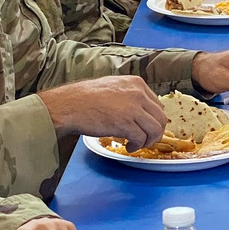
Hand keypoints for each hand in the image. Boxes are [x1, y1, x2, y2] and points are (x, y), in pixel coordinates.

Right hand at [40, 76, 166, 150]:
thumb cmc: (85, 98)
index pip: (157, 104)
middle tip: (146, 139)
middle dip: (156, 132)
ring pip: (155, 129)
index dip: (154, 119)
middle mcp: (138, 93)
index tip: (148, 127)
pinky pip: (141, 138)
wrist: (68, 105)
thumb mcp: (113, 86)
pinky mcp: (125, 123)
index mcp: (136, 83)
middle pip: (160, 117)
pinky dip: (137, 145)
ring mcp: (133, 108)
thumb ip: (129, 94)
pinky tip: (129, 146)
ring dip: (148, 140)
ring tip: (137, 144)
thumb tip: (140, 109)